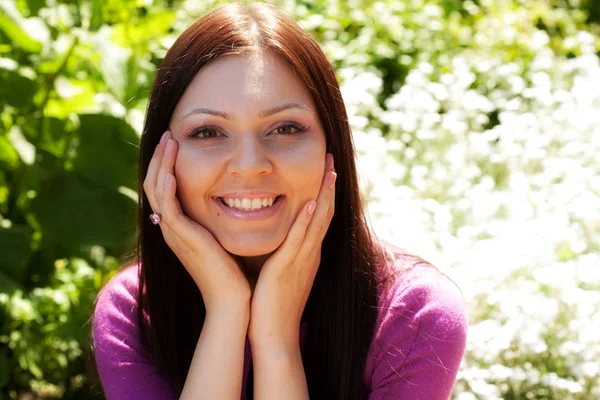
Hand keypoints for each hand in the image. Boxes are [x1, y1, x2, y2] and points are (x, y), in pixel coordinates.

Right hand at [143, 131, 251, 314]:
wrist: (231, 300)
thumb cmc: (233, 272)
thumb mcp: (222, 239)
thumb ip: (217, 221)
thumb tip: (227, 202)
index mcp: (180, 227)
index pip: (164, 188)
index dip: (166, 164)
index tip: (176, 142)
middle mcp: (172, 228)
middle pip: (154, 184)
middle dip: (160, 158)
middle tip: (167, 134)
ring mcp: (174, 233)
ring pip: (157, 191)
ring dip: (162, 164)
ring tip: (169, 141)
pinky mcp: (183, 239)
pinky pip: (168, 208)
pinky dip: (167, 188)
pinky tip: (173, 171)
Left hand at [248, 153, 335, 349]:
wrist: (274, 335)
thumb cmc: (272, 307)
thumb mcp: (280, 274)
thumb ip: (281, 254)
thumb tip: (275, 240)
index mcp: (307, 253)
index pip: (319, 216)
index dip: (324, 192)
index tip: (324, 170)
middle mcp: (310, 253)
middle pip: (324, 213)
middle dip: (328, 185)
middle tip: (331, 158)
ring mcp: (302, 260)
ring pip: (318, 222)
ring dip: (324, 195)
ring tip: (329, 170)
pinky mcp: (289, 268)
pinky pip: (301, 240)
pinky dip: (307, 221)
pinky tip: (311, 202)